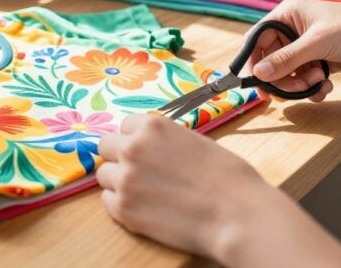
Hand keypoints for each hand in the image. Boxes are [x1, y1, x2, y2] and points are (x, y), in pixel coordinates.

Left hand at [97, 114, 340, 267]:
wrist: (236, 214)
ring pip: (104, 175)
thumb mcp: (195, 142)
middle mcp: (132, 147)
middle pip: (106, 147)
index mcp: (153, 126)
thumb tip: (153, 149)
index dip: (135, 139)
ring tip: (145, 193)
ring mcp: (125, 179)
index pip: (125, 125)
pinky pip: (107, 202)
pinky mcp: (123, 209)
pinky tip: (145, 208)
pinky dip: (121, 205)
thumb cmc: (228, 178)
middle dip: (120, 157)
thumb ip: (166, 141)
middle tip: (140, 172)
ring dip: (119, 182)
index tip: (145, 152)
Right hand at [247, 0, 340, 101]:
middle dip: (282, 77)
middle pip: (271, 60)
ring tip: (317, 82)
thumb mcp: (317, 43)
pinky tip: (326, 85)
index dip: (253, 61)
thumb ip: (286, 59)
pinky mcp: (320, 61)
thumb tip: (258, 73)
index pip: (257, 39)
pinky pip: (304, 78)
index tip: (253, 83)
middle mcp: (294, 29)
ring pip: (288, 73)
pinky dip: (311, 86)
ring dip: (299, 83)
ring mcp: (307, 46)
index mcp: (288, 14)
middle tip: (291, 90)